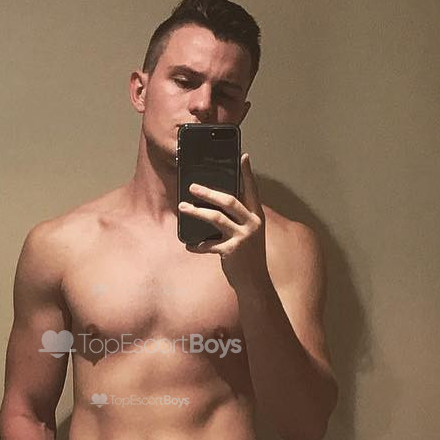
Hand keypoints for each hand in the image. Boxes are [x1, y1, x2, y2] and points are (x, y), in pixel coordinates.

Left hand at [178, 152, 267, 289]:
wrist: (255, 282)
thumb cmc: (249, 256)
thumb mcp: (249, 235)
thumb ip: (239, 220)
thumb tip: (217, 206)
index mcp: (257, 216)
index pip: (252, 189)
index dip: (247, 173)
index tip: (243, 156)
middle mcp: (252, 224)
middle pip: (229, 200)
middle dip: (208, 192)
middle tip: (192, 186)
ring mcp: (242, 237)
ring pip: (216, 218)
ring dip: (196, 212)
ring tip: (183, 207)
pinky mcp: (231, 251)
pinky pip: (209, 245)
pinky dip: (197, 245)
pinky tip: (189, 245)